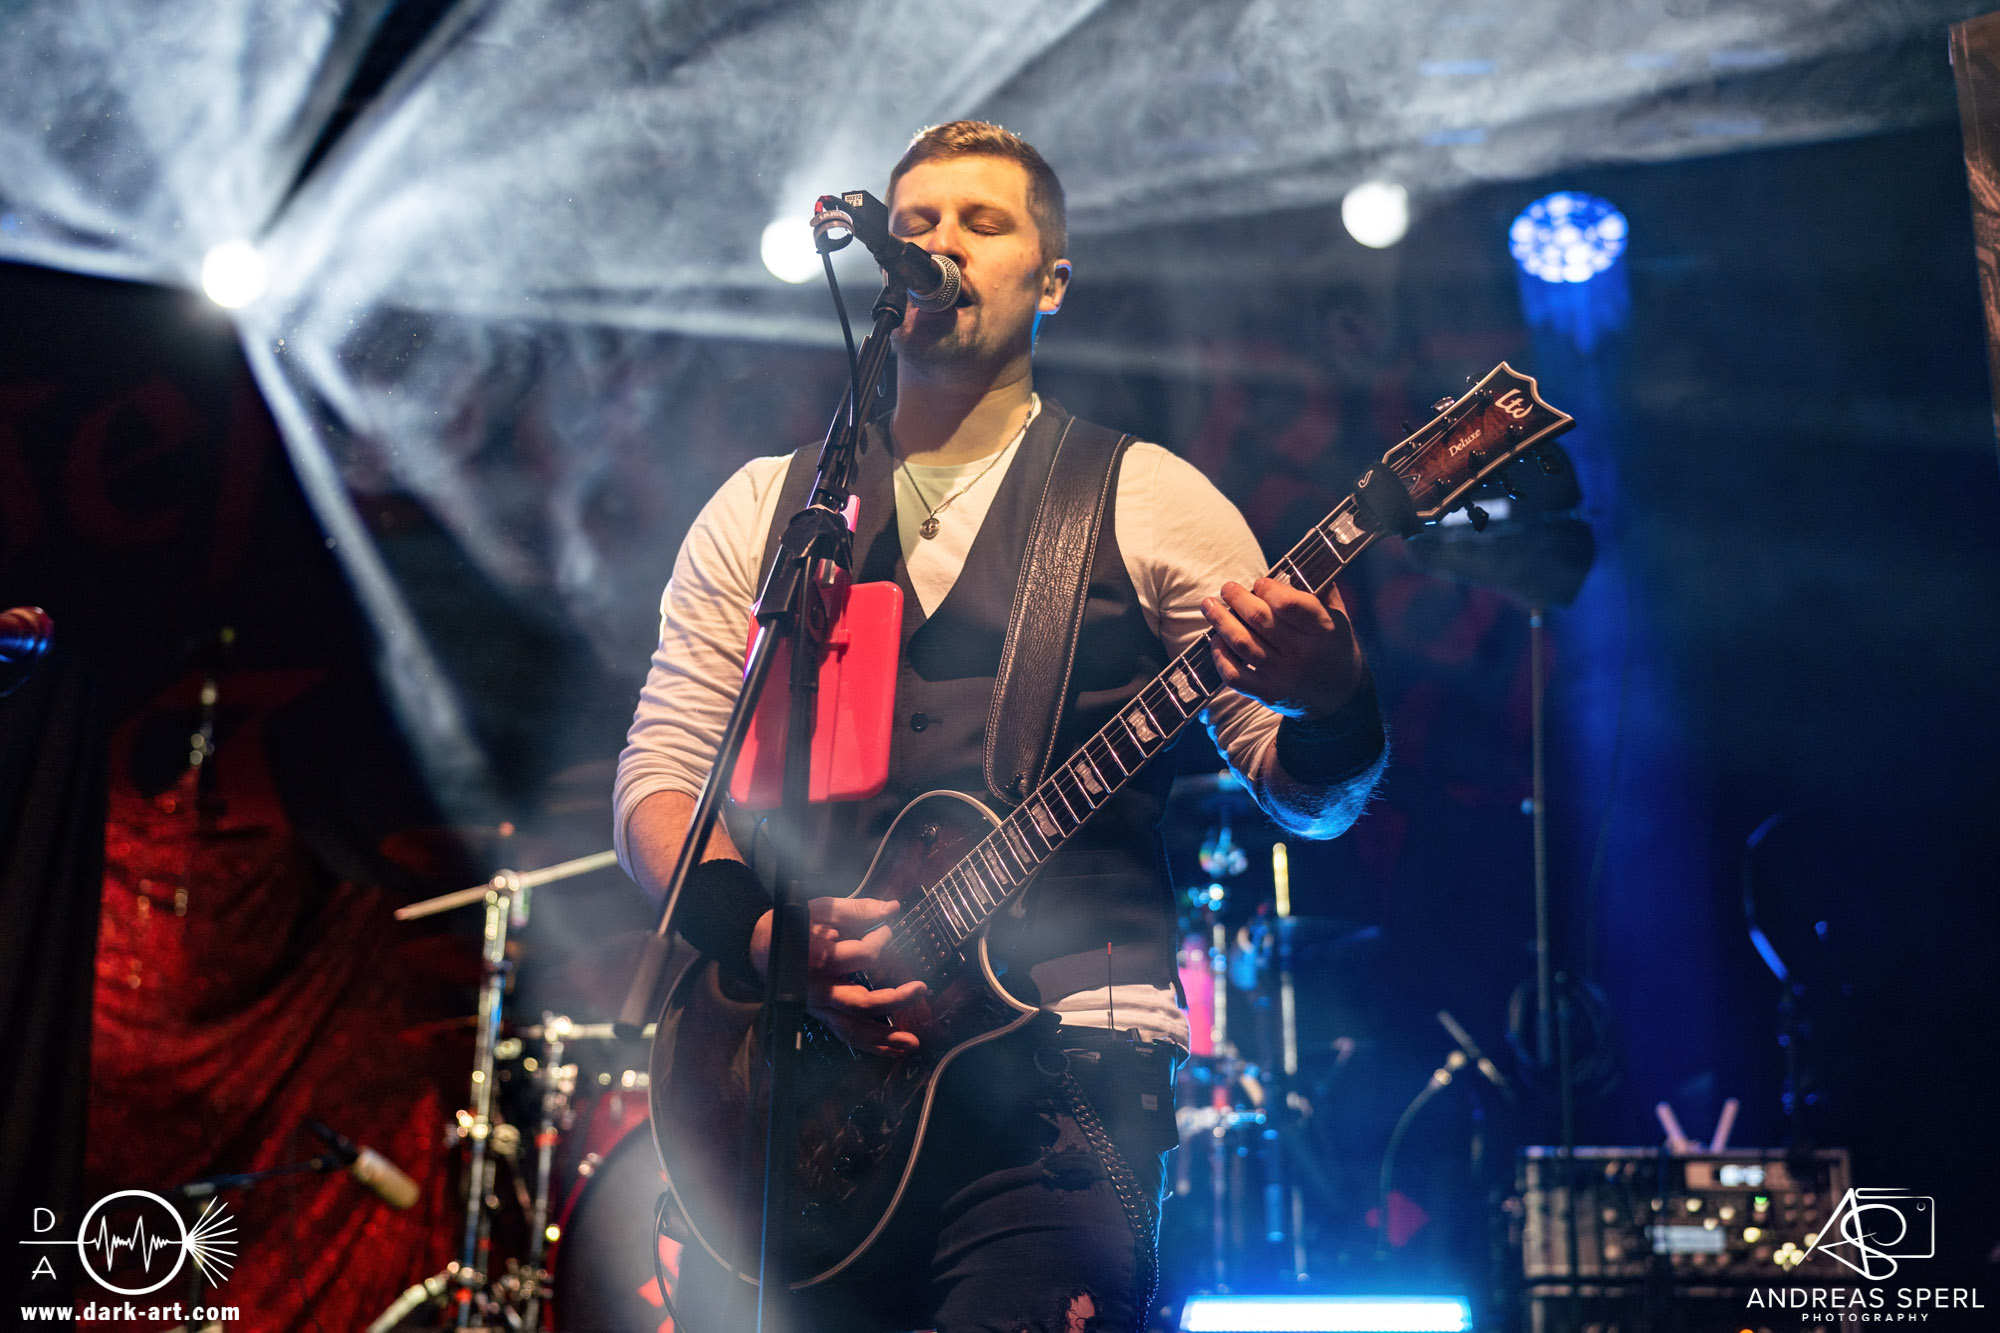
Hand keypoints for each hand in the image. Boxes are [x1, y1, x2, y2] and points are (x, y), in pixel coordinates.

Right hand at [749, 896, 926, 1056]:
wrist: (761, 947)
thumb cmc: (795, 925)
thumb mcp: (822, 908)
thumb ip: (857, 909)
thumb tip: (892, 908)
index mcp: (820, 958)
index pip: (864, 955)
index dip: (882, 940)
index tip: (886, 928)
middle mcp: (819, 988)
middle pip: (861, 1002)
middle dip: (894, 999)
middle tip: (921, 988)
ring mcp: (819, 1007)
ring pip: (853, 1029)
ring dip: (884, 1038)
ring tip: (911, 1043)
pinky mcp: (822, 1016)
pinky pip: (847, 1035)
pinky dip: (872, 1046)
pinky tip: (894, 1050)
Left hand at [1201, 577, 1364, 718]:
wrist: (1340, 699)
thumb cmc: (1335, 648)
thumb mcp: (1339, 617)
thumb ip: (1321, 588)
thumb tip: (1301, 551)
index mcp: (1322, 629)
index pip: (1289, 604)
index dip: (1268, 589)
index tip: (1259, 583)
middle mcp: (1301, 653)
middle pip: (1259, 619)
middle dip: (1237, 598)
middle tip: (1226, 588)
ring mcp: (1282, 675)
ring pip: (1242, 644)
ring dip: (1221, 621)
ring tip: (1209, 606)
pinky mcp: (1267, 694)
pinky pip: (1234, 675)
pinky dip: (1220, 656)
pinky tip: (1216, 640)